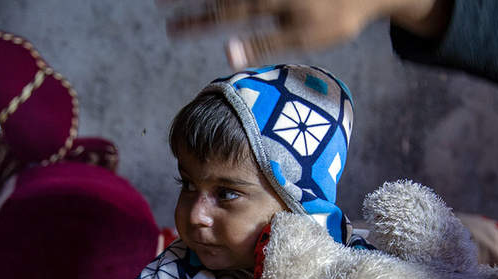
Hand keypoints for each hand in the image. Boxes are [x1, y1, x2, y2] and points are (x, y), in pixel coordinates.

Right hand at [162, 0, 448, 69]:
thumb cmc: (339, 16)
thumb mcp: (304, 36)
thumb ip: (263, 45)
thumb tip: (226, 54)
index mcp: (268, 1)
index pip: (222, 14)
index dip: (193, 20)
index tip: (168, 28)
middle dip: (187, 2)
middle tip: (158, 5)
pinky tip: (211, 2)